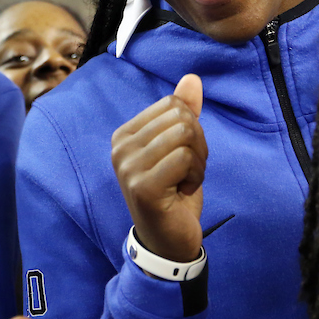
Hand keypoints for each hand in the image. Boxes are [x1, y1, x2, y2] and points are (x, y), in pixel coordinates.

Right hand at [111, 74, 206, 262]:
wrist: (168, 240)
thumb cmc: (174, 192)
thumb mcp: (180, 148)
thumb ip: (183, 113)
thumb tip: (192, 78)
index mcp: (124, 135)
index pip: (172, 104)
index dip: (191, 127)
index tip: (181, 157)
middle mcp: (120, 148)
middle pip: (181, 117)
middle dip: (198, 144)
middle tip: (187, 171)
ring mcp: (128, 167)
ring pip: (185, 135)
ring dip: (198, 161)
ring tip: (184, 180)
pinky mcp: (143, 186)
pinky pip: (185, 158)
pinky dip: (195, 176)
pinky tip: (182, 192)